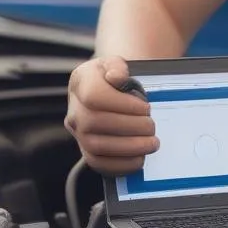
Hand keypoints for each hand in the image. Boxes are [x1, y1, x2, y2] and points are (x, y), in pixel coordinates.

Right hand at [64, 56, 157, 174]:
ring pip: (96, 146)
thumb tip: (117, 77)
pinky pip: (98, 164)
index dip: (122, 104)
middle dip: (130, 127)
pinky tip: (140, 159)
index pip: (94, 96)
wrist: (110, 88)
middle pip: (95, 123)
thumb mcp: (117, 63)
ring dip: (129, 147)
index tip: (145, 107)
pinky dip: (121, 165)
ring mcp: (78, 132)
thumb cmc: (117, 76)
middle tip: (152, 127)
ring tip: (152, 143)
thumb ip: (118, 66)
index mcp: (81, 83)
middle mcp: (75, 109)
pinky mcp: (86, 150)